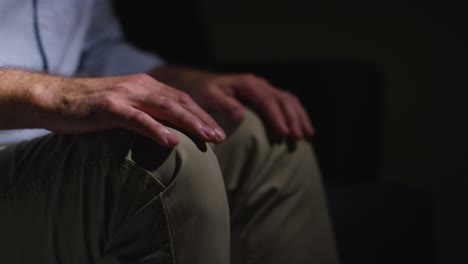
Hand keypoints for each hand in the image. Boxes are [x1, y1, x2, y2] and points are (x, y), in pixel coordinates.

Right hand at [0, 70, 224, 146]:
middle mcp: (139, 86)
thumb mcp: (123, 107)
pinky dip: (157, 130)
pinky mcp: (109, 108)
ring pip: (165, 108)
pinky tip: (172, 141)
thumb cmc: (90, 108)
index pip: (181, 99)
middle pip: (180, 102)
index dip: (201, 114)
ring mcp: (125, 96)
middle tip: (221, 137)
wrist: (54, 98)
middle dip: (203, 120)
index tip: (217, 131)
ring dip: (189, 124)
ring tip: (207, 138)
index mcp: (145, 85)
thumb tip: (167, 133)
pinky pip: (138, 119)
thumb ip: (145, 114)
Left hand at [150, 67, 314, 139]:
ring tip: (307, 134)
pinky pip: (285, 101)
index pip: (268, 100)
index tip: (284, 133)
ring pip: (288, 100)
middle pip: (282, 99)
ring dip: (298, 116)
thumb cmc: (202, 91)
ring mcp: (263, 88)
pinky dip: (296, 113)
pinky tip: (303, 125)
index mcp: (247, 84)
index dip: (277, 117)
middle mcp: (258, 84)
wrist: (199, 83)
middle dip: (292, 118)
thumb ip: (225, 105)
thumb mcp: (209, 97)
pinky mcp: (264, 95)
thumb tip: (242, 116)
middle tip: (298, 137)